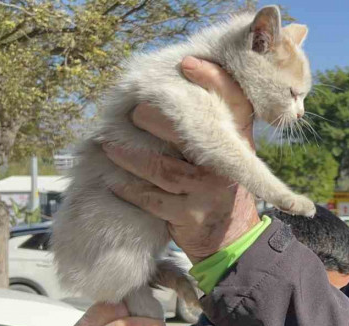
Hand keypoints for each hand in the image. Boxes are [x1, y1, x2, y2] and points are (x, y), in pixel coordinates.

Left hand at [106, 56, 259, 262]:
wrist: (232, 237)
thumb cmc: (216, 185)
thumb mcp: (226, 152)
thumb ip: (206, 127)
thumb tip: (164, 91)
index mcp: (238, 140)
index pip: (232, 102)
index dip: (212, 80)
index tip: (186, 64)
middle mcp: (229, 164)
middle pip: (188, 134)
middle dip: (154, 120)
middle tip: (132, 112)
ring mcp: (211, 190)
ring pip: (162, 169)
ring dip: (130, 157)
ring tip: (109, 146)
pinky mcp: (193, 214)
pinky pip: (152, 198)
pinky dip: (130, 189)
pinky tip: (114, 182)